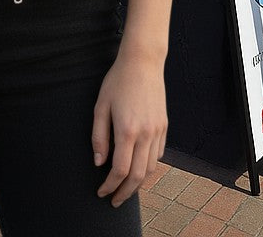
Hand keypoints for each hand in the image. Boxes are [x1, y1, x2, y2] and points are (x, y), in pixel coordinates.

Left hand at [92, 52, 167, 207]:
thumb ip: (99, 136)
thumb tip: (99, 162)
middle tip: (114, 201)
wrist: (143, 62)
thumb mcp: (101, 106)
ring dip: (138, 183)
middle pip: (138, 176)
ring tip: (125, 188)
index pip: (120, 170)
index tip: (102, 192)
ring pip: (150, 168)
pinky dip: (148, 166)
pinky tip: (139, 166)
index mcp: (127, 130)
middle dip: (125, 193)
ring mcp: (158, 131)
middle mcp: (146, 134)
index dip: (110, 186)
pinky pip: (158, 154)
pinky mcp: (164, 126)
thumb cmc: (118, 81)